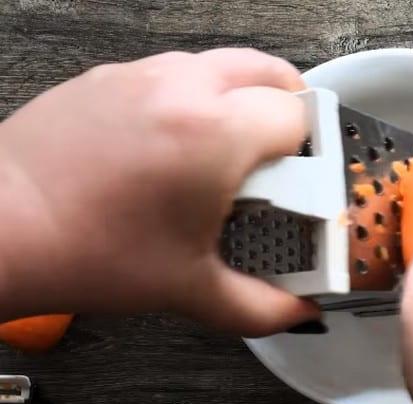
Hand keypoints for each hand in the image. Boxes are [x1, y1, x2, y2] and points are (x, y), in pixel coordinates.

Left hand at [0, 48, 319, 334]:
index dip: (309, 151)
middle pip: (271, 72)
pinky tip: (175, 141)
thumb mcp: (189, 290)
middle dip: (287, 110)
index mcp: (216, 135)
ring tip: (228, 147)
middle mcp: (184, 89)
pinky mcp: (110, 76)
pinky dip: (194, 96)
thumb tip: (301, 312)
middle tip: (278, 155)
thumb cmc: (86, 252)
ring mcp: (143, 75)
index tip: (295, 181)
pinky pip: (175, 71)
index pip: (298, 116)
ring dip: (242, 97)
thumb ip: (262, 307)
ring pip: (222, 65)